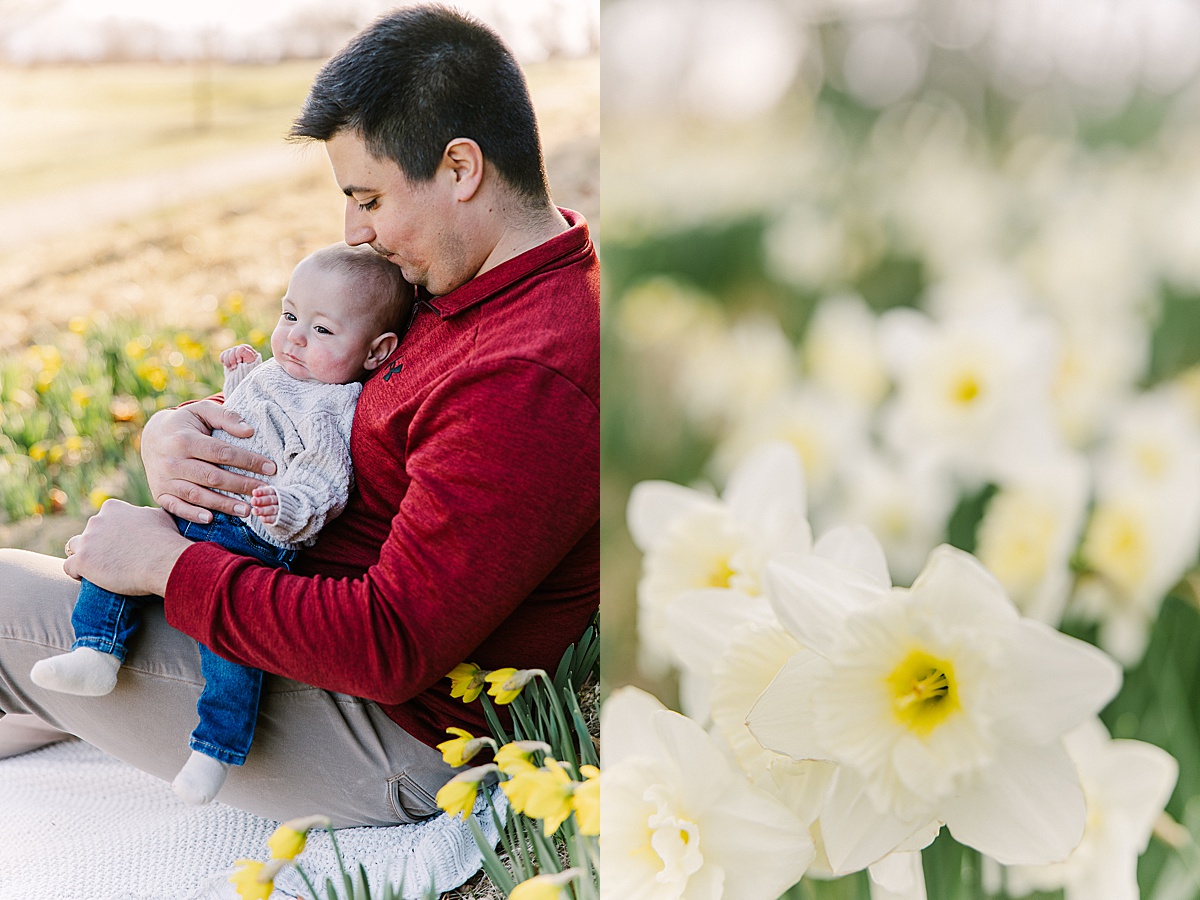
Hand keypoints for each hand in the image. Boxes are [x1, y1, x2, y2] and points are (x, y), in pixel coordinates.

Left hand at [63, 500, 190, 596]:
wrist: (164, 561)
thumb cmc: (166, 540)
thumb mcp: (159, 516)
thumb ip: (146, 514)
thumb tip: (145, 515)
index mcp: (113, 508)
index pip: (104, 518)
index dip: (111, 531)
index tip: (120, 542)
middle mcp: (96, 521)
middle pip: (90, 532)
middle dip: (98, 543)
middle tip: (113, 558)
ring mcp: (88, 541)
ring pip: (75, 547)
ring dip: (84, 555)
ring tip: (97, 568)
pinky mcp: (82, 561)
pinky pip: (69, 566)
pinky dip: (76, 572)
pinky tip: (86, 578)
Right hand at [140, 401, 276, 523]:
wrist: (150, 436)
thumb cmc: (184, 423)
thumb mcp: (202, 411)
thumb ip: (226, 416)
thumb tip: (249, 431)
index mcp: (184, 440)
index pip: (222, 453)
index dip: (248, 461)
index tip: (270, 468)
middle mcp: (172, 461)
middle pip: (213, 477)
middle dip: (241, 485)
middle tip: (263, 492)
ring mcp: (164, 479)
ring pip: (197, 495)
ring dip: (223, 505)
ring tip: (247, 510)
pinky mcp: (160, 493)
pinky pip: (175, 507)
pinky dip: (192, 514)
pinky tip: (211, 518)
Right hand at [220, 344, 259, 369]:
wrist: (244, 377)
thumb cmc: (251, 368)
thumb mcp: (251, 361)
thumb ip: (247, 353)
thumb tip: (241, 347)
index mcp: (247, 348)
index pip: (239, 348)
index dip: (237, 355)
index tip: (239, 362)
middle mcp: (239, 349)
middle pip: (232, 351)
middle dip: (232, 360)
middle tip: (235, 367)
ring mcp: (233, 352)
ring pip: (226, 353)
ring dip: (228, 362)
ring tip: (232, 369)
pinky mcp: (228, 357)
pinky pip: (222, 356)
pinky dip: (223, 361)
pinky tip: (228, 366)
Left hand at [250, 485, 278, 524]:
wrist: (285, 517)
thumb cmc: (267, 504)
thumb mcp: (262, 494)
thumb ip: (256, 494)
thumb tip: (252, 493)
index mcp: (277, 494)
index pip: (270, 491)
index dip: (262, 492)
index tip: (254, 492)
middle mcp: (279, 501)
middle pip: (271, 499)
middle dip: (261, 500)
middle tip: (252, 501)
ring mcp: (280, 510)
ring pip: (273, 509)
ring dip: (263, 510)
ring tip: (254, 511)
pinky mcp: (280, 520)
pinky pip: (275, 519)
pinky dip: (269, 518)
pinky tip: (262, 518)